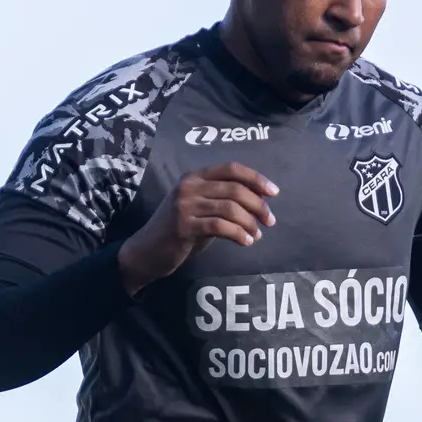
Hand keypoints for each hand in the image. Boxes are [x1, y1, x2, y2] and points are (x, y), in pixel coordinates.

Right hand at [117, 164, 278, 294]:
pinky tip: (246, 242)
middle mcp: (189, 186)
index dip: (255, 178)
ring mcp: (184, 205)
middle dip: (258, 205)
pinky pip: (220, 226)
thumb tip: (258, 204)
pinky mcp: (183, 225)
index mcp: (194, 177)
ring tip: (257, 235)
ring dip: (250, 222)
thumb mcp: (199, 210)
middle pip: (234, 188)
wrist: (147, 252)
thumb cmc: (177, 232)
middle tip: (270, 221)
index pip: (231, 168)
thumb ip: (221, 202)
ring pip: (230, 207)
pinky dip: (238, 234)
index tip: (274, 192)